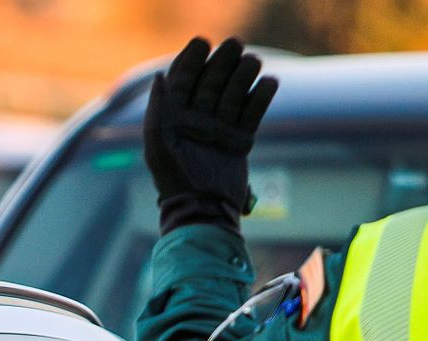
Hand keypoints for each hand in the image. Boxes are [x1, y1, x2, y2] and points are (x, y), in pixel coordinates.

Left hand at [143, 36, 277, 234]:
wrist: (203, 212)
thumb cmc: (175, 181)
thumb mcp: (158, 145)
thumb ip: (157, 109)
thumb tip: (160, 75)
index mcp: (174, 117)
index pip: (183, 79)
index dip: (191, 58)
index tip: (203, 42)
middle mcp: (196, 120)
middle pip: (211, 81)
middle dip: (223, 62)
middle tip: (236, 45)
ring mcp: (218, 130)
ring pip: (233, 94)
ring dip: (243, 76)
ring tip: (253, 62)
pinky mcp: (238, 142)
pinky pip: (252, 114)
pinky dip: (261, 98)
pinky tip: (270, 83)